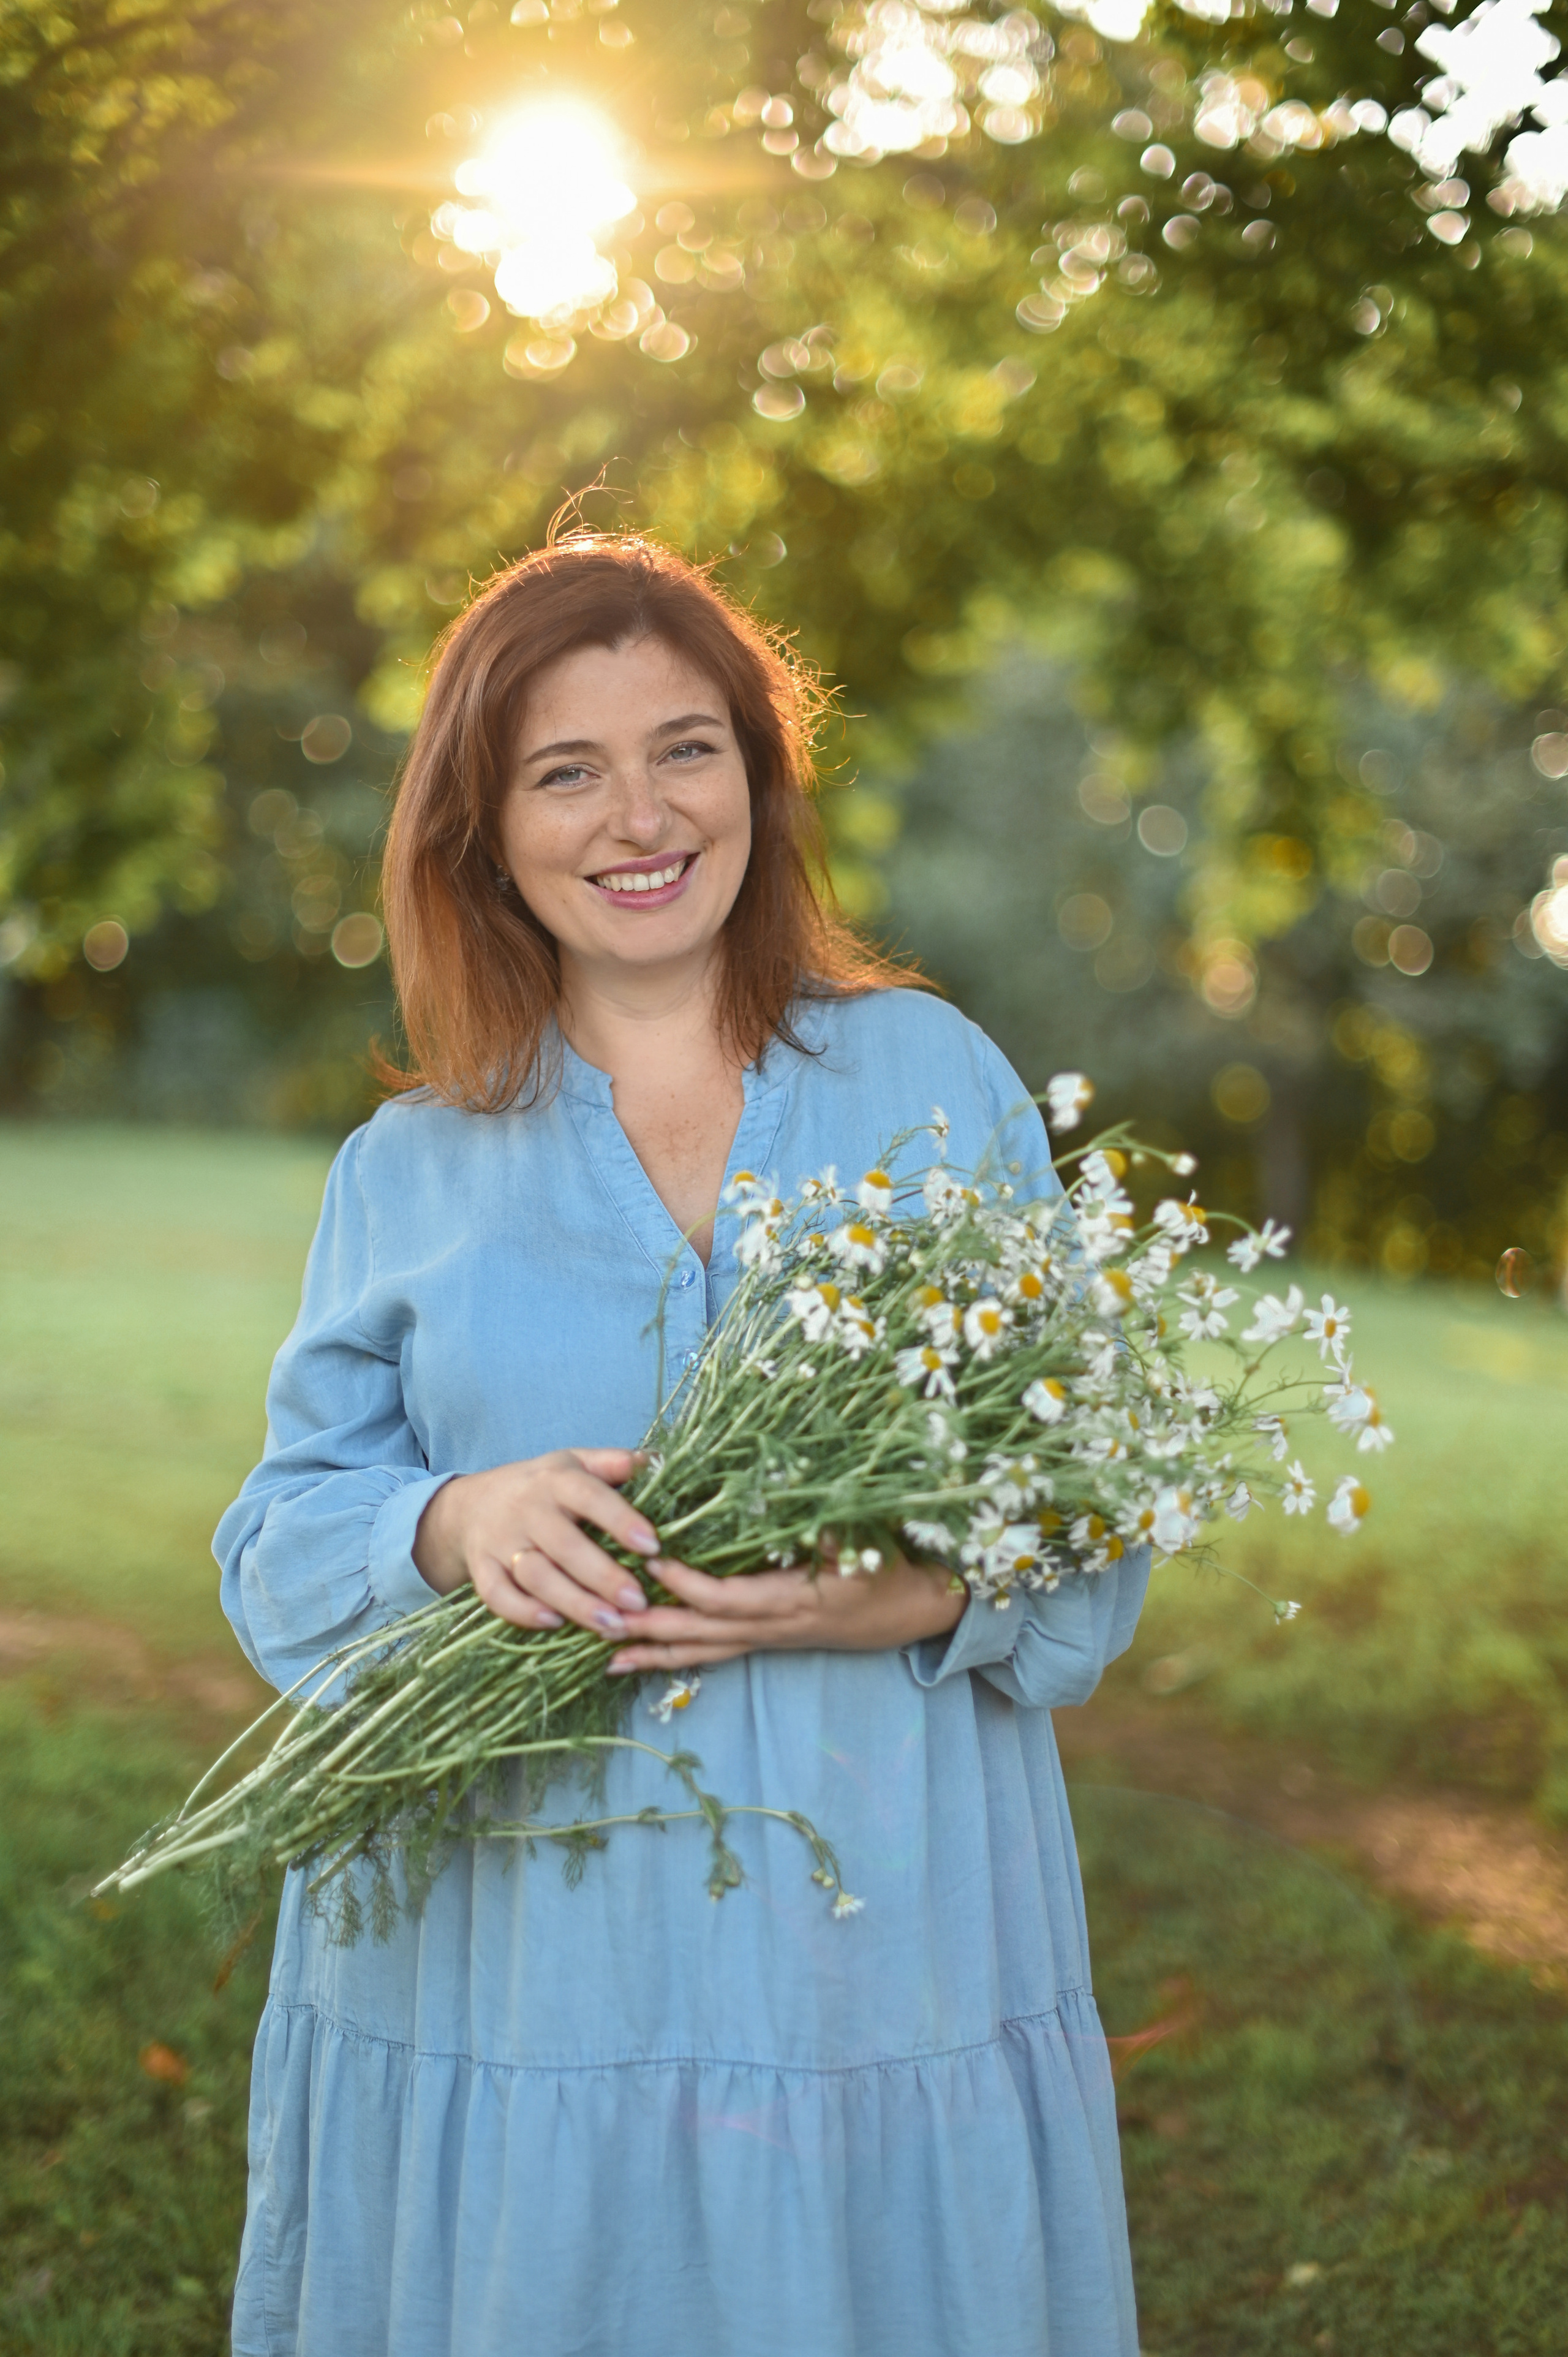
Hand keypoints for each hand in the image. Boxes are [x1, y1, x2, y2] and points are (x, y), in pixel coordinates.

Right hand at [412, 1448, 660, 1636]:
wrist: (473, 1502)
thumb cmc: (542, 1486)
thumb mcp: (575, 1463)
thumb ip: (614, 1463)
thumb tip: (658, 1460)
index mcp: (556, 1480)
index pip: (589, 1496)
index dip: (621, 1520)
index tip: (652, 1546)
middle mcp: (526, 1509)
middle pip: (564, 1545)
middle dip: (603, 1577)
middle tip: (639, 1602)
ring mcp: (500, 1541)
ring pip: (535, 1576)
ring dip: (573, 1602)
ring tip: (611, 1624)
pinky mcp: (481, 1568)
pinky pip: (497, 1595)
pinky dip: (523, 1612)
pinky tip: (556, 1623)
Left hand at [602, 1551, 967, 1673]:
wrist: (919, 1609)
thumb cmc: (892, 1568)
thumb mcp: (866, 1542)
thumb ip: (824, 1523)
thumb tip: (780, 1494)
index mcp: (793, 1600)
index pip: (726, 1598)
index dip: (685, 1583)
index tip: (649, 1560)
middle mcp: (774, 1628)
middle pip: (700, 1633)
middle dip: (648, 1626)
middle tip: (598, 1617)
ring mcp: (769, 1639)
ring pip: (702, 1651)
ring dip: (653, 1652)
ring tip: (604, 1652)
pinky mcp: (768, 1640)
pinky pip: (714, 1653)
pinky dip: (676, 1656)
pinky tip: (642, 1659)